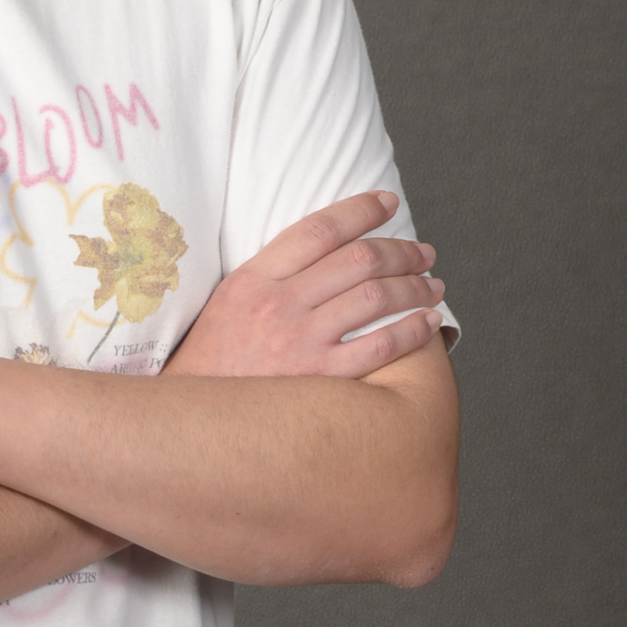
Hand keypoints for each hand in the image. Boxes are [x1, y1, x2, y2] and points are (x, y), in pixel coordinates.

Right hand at [165, 192, 444, 380]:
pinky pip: (380, 346)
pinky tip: (429, 322)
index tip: (387, 204)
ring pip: (375, 297)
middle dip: (401, 250)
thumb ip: (270, 274)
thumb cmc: (213, 361)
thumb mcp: (227, 302)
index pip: (319, 229)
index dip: (361, 210)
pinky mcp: (319, 379)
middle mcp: (279, 304)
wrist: (193, 422)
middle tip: (423, 253)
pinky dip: (412, 331)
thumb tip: (324, 250)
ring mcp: (300, 342)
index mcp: (253, 279)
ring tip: (432, 285)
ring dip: (413, 286)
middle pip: (357, 260)